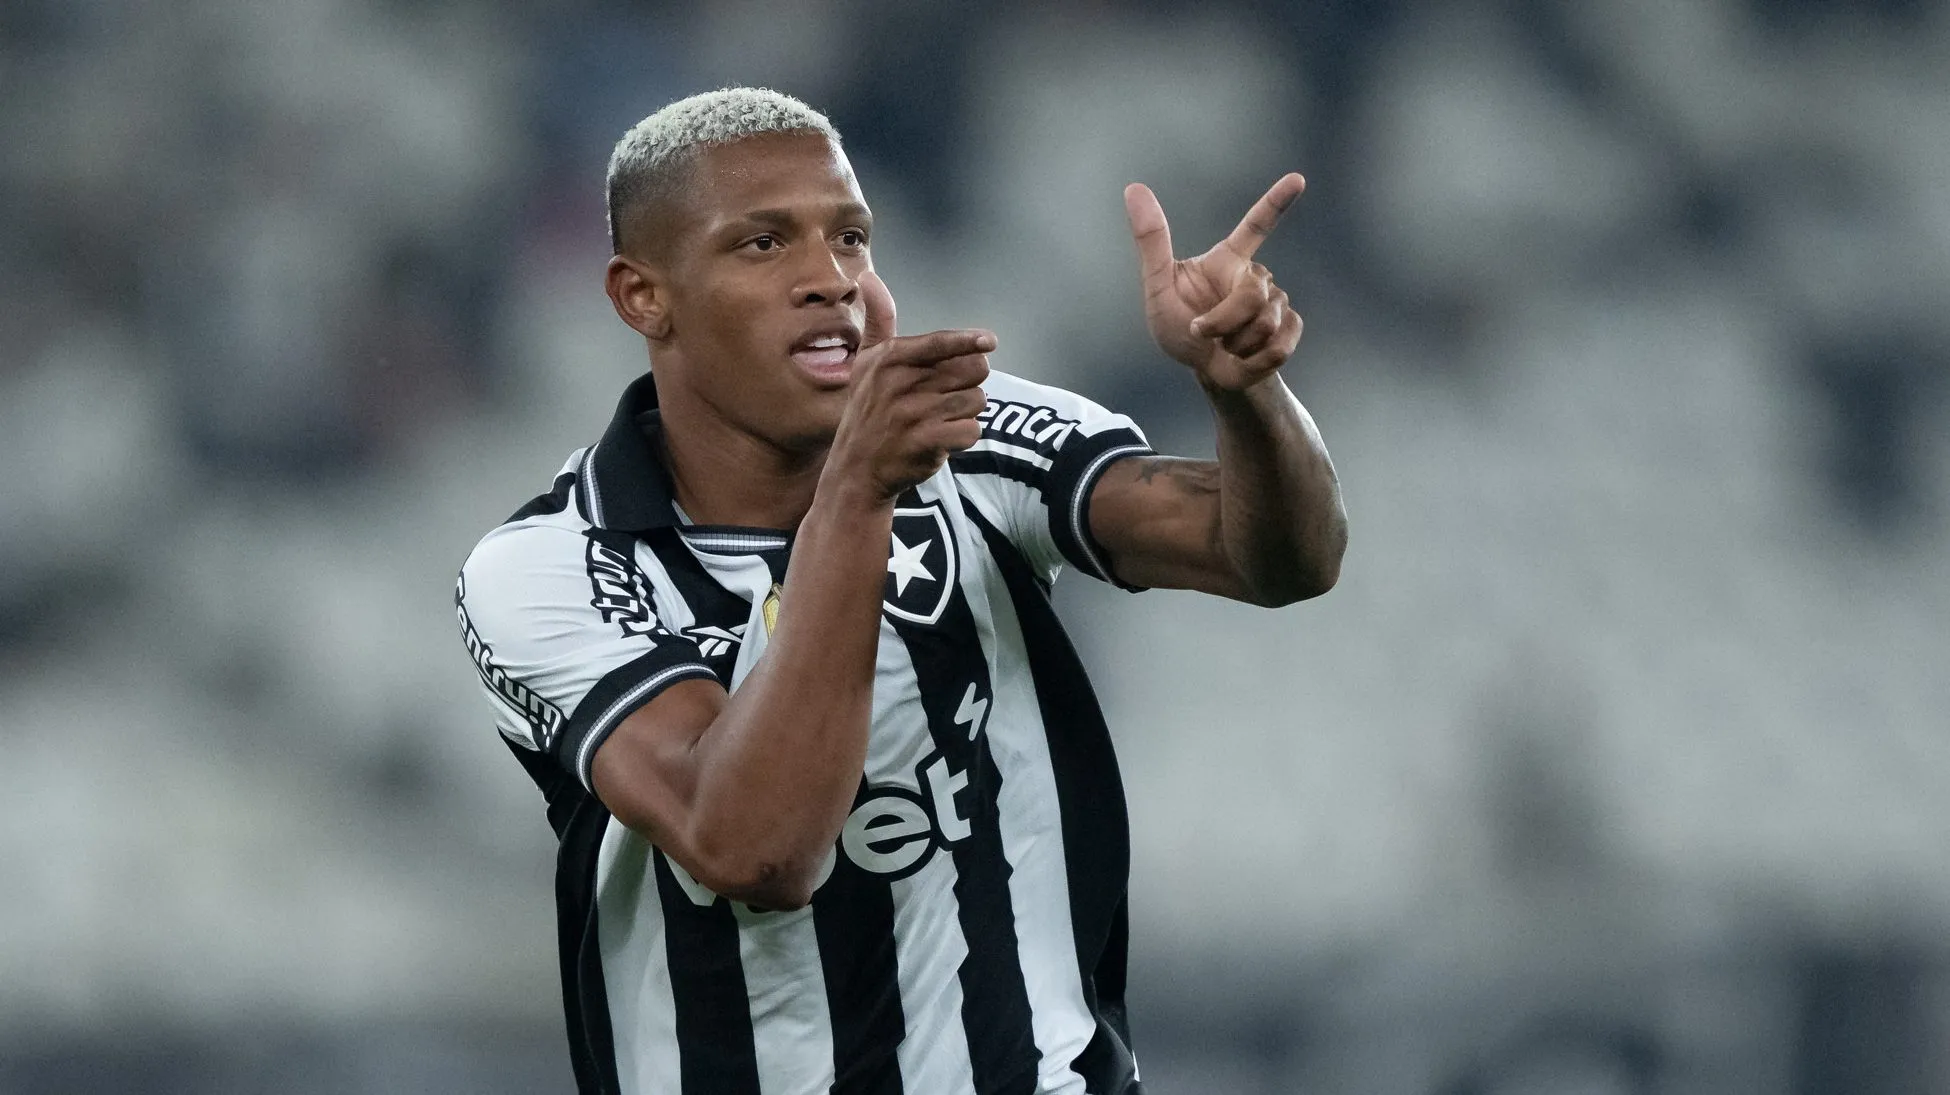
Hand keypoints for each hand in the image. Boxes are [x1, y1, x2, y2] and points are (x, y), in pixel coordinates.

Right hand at [826, 271, 993, 501]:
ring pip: (976, 401)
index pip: (939, 342)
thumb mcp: (866, 363)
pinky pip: (972, 430)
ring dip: (967, 411)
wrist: (856, 470)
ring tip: (941, 418)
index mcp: (890, 359)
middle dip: (969, 382)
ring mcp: (914, 414)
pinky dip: (964, 436)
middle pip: (971, 370)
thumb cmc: (867, 410)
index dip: (968, 341)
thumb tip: (868, 276)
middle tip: (948, 394)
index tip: (989, 342)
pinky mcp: (926, 443)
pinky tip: (943, 438)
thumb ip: (878, 321)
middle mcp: (901, 384)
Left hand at [1124, 174, 1305, 390]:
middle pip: (1254, 295)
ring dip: (1234, 345)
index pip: (1256, 226)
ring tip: (1224, 346)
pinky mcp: (1289, 330)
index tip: (1297, 179)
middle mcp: (1256, 276)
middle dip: (1224, 322)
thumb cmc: (1177, 327)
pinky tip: (1244, 359)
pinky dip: (1253, 362)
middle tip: (1201, 332)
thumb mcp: (1156, 286)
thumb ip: (1151, 240)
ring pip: (1265, 324)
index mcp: (1228, 260)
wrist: (1202, 370)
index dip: (1276, 202)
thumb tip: (1133, 188)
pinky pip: (1279, 347)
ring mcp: (1276, 303)